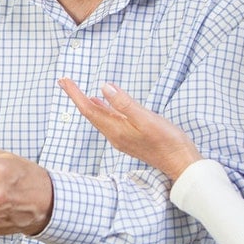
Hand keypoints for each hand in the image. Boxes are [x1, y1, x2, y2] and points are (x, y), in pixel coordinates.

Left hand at [58, 79, 200, 180]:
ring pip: (99, 117)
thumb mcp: (147, 119)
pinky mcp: (130, 137)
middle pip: (90, 113)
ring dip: (87, 103)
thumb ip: (125, 104)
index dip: (75, 94)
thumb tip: (104, 87)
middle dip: (76, 96)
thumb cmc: (168, 141)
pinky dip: (102, 109)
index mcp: (116, 130)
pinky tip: (102, 104)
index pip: (88, 109)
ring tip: (77, 90)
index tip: (63, 80)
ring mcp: (122, 137)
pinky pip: (110, 120)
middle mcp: (114, 135)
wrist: (181, 163)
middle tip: (64, 81)